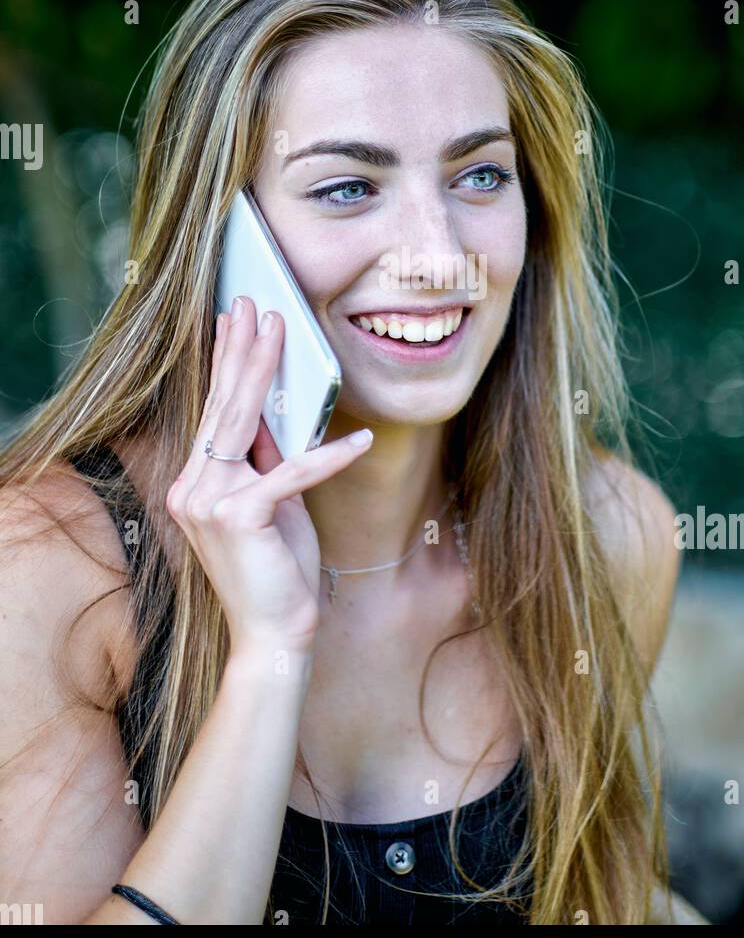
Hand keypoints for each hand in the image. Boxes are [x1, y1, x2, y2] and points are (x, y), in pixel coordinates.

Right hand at [166, 295, 372, 659]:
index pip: (213, 411)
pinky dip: (329, 457)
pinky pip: (291, 474)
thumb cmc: (277, 569)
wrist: (274, 634)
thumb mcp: (272, 503)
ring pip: (242, 423)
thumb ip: (265, 459)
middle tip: (252, 303)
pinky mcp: (240, 517)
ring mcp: (207, 502)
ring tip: (280, 330)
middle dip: (239, 349)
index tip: (233, 319)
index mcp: (195, 483)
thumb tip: (273, 411)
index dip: (225, 362)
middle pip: (221, 405)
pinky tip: (359, 440)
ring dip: (265, 371)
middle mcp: (191, 488)